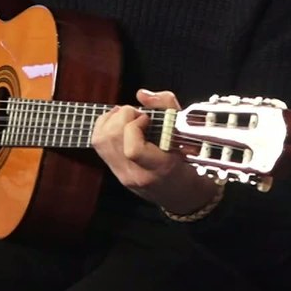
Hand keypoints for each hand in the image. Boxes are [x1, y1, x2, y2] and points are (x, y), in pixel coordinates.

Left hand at [91, 89, 219, 213]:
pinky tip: (120, 123)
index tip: (148, 118)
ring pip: (100, 141)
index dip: (135, 126)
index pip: (133, 150)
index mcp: (159, 169)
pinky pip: (100, 145)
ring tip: (128, 117)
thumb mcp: (188, 133)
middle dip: (121, 117)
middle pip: (111, 140)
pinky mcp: (115, 172)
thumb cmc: (190, 164)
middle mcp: (135, 174)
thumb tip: (141, 94)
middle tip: (137, 114)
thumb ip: (167, 108)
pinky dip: (106, 127)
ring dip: (111, 120)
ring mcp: (122, 175)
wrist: (183, 195)